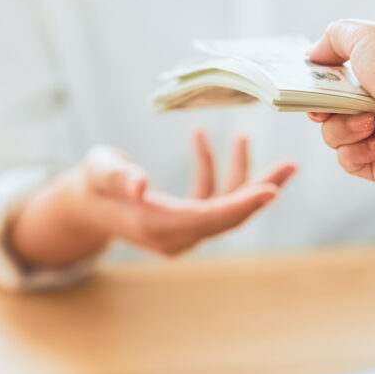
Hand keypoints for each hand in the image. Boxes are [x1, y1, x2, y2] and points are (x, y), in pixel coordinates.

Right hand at [80, 131, 296, 255]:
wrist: (84, 206)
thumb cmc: (91, 183)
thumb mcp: (99, 171)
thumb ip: (118, 175)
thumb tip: (141, 184)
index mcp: (157, 225)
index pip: (209, 218)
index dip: (241, 204)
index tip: (271, 190)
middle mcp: (175, 235)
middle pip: (228, 216)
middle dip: (260, 190)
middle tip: (290, 165)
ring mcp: (182, 232)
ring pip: (225, 208)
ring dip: (241, 176)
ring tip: (246, 138)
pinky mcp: (184, 223)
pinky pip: (210, 199)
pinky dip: (211, 171)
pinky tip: (200, 138)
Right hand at [307, 20, 374, 187]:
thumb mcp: (365, 35)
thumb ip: (333, 38)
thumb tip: (312, 57)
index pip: (333, 85)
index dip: (316, 86)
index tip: (311, 86)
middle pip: (327, 112)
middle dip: (323, 108)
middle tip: (331, 105)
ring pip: (333, 138)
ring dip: (343, 128)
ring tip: (371, 119)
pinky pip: (349, 161)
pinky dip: (359, 149)